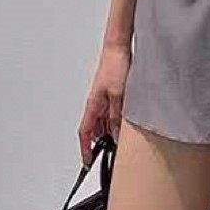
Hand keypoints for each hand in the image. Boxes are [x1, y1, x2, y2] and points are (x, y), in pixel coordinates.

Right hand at [78, 43, 130, 160]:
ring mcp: (104, 98)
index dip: (85, 148)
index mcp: (92, 106)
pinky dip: (116, 122)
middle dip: (100, 143)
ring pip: (103, 123)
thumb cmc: (115, 66)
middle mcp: (96, 103)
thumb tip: (116, 134)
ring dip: (109, 132)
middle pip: (94, 130)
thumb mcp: (118, 96)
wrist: (119, 49)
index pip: (85, 133)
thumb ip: (117, 117)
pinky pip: (111, 114)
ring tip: (120, 142)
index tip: (87, 161)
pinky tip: (125, 124)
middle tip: (109, 154)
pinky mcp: (112, 93)